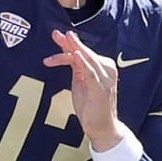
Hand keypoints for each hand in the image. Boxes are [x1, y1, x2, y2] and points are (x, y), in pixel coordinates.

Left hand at [43, 29, 119, 147]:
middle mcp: (106, 69)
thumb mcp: (80, 81)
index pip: (82, 52)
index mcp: (101, 66)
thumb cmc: (91, 104)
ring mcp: (105, 79)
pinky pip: (91, 74)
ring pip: (87, 60)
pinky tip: (75, 55)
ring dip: (75, 48)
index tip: (56, 35)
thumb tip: (67, 51)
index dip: (69, 43)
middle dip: (69, 43)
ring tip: (65, 38)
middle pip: (84, 53)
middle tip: (56, 33)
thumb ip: (75, 66)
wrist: (102, 127)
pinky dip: (83, 63)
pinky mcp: (101, 90)